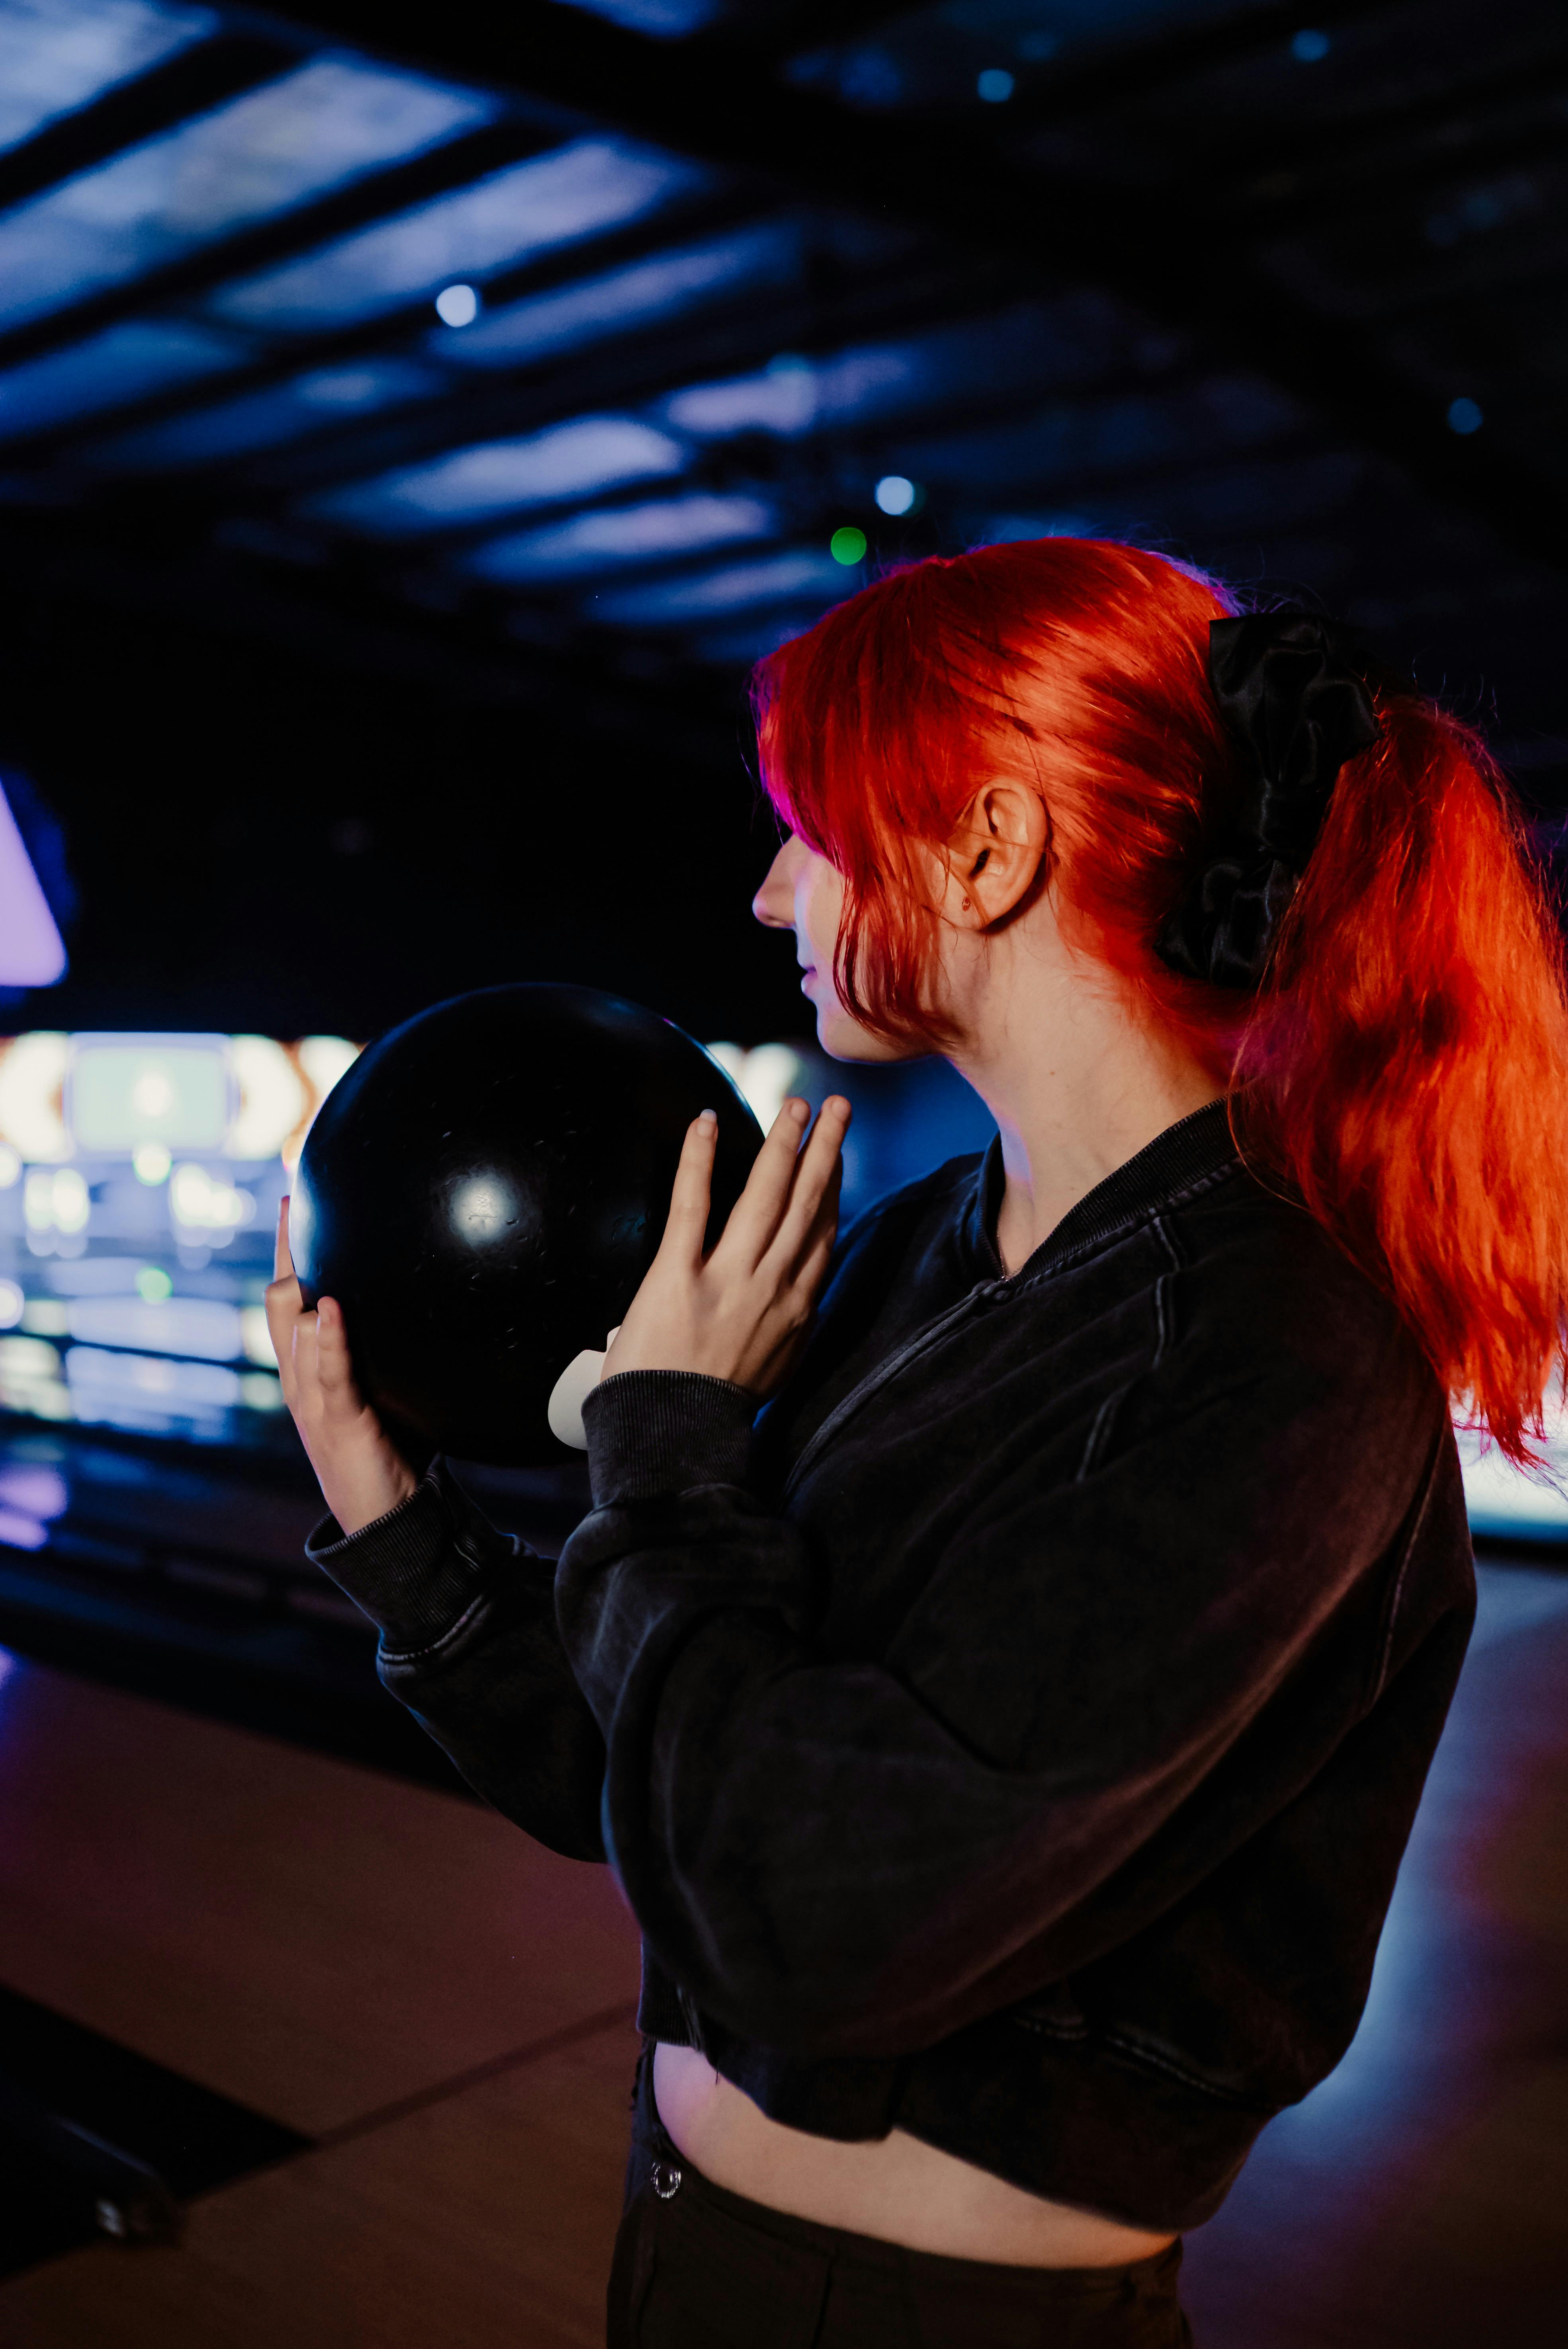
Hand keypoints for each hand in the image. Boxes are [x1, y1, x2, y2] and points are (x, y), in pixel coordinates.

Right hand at [265, 1198, 417, 1536]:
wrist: (380, 1514)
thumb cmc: (388, 1447)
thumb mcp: (383, 1387)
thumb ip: (384, 1350)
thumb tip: (421, 1303)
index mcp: (307, 1366)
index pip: (290, 1298)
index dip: (288, 1250)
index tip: (293, 1202)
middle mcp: (299, 1376)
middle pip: (280, 1300)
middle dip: (284, 1250)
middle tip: (292, 1199)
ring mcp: (311, 1398)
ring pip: (291, 1327)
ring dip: (298, 1279)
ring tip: (302, 1232)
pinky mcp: (336, 1420)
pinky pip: (328, 1372)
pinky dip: (327, 1337)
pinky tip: (331, 1305)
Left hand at [602, 1095, 849, 1397]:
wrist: (673, 1435)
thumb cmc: (715, 1406)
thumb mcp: (773, 1366)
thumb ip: (788, 1323)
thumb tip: (798, 1297)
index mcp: (796, 1309)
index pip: (823, 1235)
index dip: (833, 1189)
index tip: (837, 1154)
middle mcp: (772, 1287)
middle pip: (808, 1205)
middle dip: (825, 1149)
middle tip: (836, 1106)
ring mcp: (729, 1279)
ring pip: (766, 1197)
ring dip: (784, 1143)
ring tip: (797, 1104)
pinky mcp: (678, 1276)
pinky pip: (693, 1206)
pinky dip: (699, 1160)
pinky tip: (707, 1123)